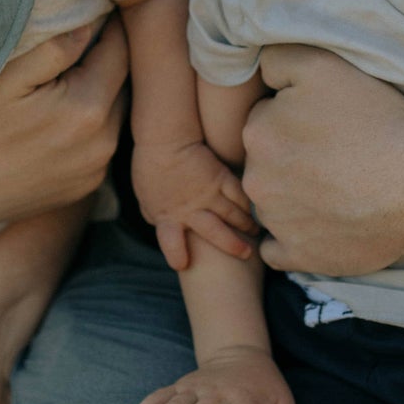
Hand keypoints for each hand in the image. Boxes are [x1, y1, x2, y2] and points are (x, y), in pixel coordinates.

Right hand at [0, 17, 128, 227]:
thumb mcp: (5, 78)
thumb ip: (55, 49)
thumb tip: (92, 24)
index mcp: (87, 111)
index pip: (121, 53)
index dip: (111, 27)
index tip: (99, 9)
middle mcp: (102, 145)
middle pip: (123, 84)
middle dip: (108, 58)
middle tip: (87, 34)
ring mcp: (94, 171)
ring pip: (115, 113)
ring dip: (102, 91)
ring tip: (74, 72)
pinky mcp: (84, 188)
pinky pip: (101, 143)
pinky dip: (92, 123)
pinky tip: (63, 112)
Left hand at [132, 138, 257, 270]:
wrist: (164, 138)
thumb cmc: (150, 168)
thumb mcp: (146, 199)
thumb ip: (157, 216)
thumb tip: (163, 225)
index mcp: (167, 217)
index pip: (172, 244)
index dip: (177, 256)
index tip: (183, 264)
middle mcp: (190, 210)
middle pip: (215, 233)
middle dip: (232, 245)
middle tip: (246, 253)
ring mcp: (208, 194)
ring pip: (233, 214)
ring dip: (247, 224)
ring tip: (257, 232)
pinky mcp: (220, 178)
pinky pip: (239, 194)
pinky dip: (249, 203)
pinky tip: (257, 208)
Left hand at [245, 45, 403, 275]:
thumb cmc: (374, 121)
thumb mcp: (323, 66)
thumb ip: (278, 59)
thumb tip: (261, 71)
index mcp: (257, 132)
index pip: (265, 118)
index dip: (295, 116)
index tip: (325, 121)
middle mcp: (256, 180)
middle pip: (267, 161)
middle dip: (291, 156)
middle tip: (334, 153)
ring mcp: (277, 222)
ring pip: (272, 202)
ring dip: (293, 195)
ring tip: (338, 187)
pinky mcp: (298, 255)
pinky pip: (279, 249)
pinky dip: (294, 239)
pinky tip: (318, 224)